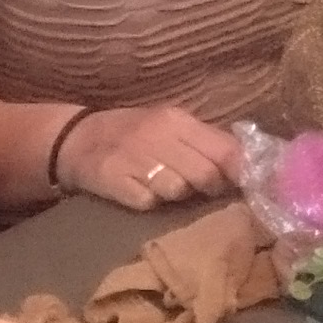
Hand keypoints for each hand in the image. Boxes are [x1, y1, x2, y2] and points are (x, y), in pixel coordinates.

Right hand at [56, 104, 239, 211]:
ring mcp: (133, 157)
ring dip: (177, 196)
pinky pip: (147, 202)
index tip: (246, 185)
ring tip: (165, 187)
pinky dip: (148, 202)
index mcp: (177, 120)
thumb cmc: (134, 135)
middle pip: (205, 174)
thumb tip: (247, 165)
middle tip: (202, 191)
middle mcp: (157, 135)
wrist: (76, 140)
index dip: (240, 172)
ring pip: (177, 191)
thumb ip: (206, 143)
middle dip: (209, 188)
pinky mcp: (113, 179)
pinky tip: (139, 191)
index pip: (224, 149)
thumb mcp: (170, 128)